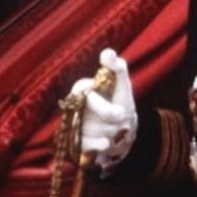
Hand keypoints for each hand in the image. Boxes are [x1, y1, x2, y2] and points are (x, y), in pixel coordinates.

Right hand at [74, 48, 136, 172]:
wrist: (121, 125)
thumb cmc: (119, 99)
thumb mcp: (122, 83)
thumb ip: (117, 67)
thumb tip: (108, 52)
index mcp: (81, 89)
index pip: (85, 98)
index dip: (102, 106)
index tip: (119, 110)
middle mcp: (74, 106)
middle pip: (86, 116)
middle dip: (107, 116)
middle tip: (120, 116)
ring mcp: (74, 124)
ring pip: (90, 130)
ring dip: (108, 130)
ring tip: (117, 128)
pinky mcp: (76, 141)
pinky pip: (82, 144)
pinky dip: (95, 145)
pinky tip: (106, 144)